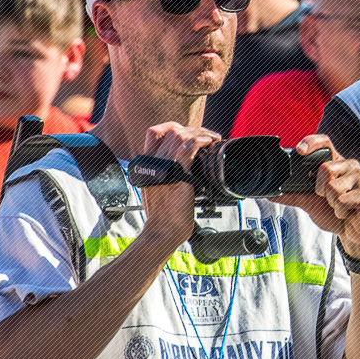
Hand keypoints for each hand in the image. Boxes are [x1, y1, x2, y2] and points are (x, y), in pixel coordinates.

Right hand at [134, 122, 222, 251]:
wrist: (163, 231)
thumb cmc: (164, 214)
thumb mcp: (159, 188)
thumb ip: (166, 172)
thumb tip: (185, 162)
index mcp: (146, 164)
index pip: (153, 133)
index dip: (172, 127)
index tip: (188, 132)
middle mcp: (152, 162)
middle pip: (171, 132)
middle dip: (193, 130)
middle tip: (208, 136)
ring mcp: (163, 167)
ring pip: (180, 136)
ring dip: (201, 133)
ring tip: (212, 138)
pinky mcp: (177, 174)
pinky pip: (188, 148)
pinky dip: (201, 141)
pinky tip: (210, 143)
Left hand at [274, 134, 359, 260]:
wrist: (354, 233)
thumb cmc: (335, 214)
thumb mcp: (309, 203)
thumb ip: (293, 196)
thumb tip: (272, 194)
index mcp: (336, 163)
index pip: (325, 142)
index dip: (312, 142)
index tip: (300, 150)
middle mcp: (350, 167)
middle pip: (325, 169)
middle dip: (321, 190)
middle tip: (328, 199)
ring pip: (333, 187)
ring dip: (331, 204)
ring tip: (339, 207)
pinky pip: (342, 201)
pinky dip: (340, 212)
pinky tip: (347, 213)